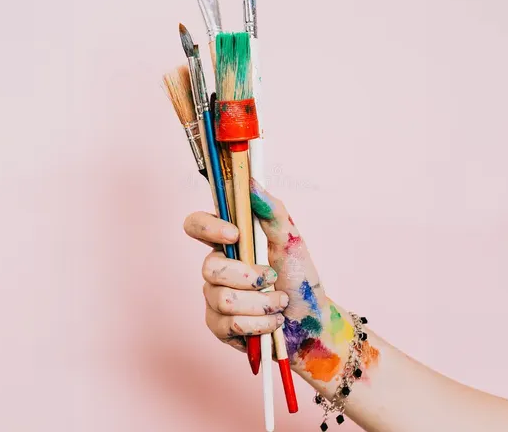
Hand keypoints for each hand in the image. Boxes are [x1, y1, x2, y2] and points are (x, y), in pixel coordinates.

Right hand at [183, 179, 327, 354]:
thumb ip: (271, 209)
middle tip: (273, 278)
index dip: (207, 228)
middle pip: (210, 269)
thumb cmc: (300, 277)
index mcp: (229, 242)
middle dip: (249, 277)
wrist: (311, 320)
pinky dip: (260, 324)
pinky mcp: (219, 326)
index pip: (196, 225)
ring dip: (262, 303)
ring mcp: (214, 298)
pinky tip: (273, 322)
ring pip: (223, 300)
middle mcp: (216, 268)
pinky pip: (229, 325)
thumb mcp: (290, 238)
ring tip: (280, 303)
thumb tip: (251, 181)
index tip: (236, 234)